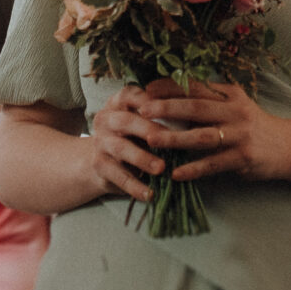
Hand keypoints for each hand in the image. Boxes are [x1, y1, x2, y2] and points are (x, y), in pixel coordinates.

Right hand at [86, 84, 167, 203]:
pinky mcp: (99, 166)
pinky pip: (118, 176)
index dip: (147, 99)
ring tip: (161, 169)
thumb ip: (158, 114)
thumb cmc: (131, 136)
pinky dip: (135, 186)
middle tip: (170, 140)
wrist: (99, 162)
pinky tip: (150, 194)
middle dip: (149, 130)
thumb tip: (191, 115)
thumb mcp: (140, 121)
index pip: (130, 95)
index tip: (167, 105)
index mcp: (117, 103)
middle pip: (126, 121)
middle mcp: (106, 120)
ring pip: (121, 148)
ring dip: (142, 159)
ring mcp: (100, 143)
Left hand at [138, 80, 290, 184]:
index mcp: (230, 95)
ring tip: (152, 140)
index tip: (146, 89)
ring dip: (175, 138)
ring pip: (202, 136)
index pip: (195, 87)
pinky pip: (213, 164)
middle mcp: (235, 112)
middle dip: (167, 107)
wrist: (287, 146)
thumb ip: (210, 102)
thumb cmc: (253, 126)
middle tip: (142, 110)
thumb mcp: (235, 106)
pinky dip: (194, 169)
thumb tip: (169, 99)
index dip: (170, 86)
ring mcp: (239, 135)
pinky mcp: (243, 158)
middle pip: (196, 107)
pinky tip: (176, 173)